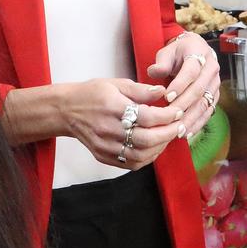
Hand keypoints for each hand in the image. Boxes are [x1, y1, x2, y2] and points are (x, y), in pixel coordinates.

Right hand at [62, 79, 184, 168]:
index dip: (167, 116)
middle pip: (145, 140)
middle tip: (180, 126)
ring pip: (140, 155)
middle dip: (168, 134)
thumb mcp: (116, 84)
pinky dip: (147, 158)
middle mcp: (108, 129)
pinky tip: (155, 147)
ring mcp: (105, 146)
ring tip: (170, 136)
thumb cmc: (92, 94)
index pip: (147, 117)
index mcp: (113, 108)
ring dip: (160, 147)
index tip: (178, 111)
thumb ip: (141, 90)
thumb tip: (163, 91)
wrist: (65, 111)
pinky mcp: (103, 156)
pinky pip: (130, 164)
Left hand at [146, 32, 220, 139]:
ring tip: (178, 130)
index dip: (180, 84)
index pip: (192, 70)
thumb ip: (161, 62)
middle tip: (171, 118)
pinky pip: (209, 111)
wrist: (194, 52)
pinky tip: (187, 132)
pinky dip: (198, 123)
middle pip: (200, 89)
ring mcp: (215, 83)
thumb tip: (154, 72)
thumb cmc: (177, 54)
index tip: (167, 97)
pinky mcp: (215, 95)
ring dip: (192, 118)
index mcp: (199, 53)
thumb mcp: (167, 52)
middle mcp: (211, 68)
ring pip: (205, 102)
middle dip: (185, 105)